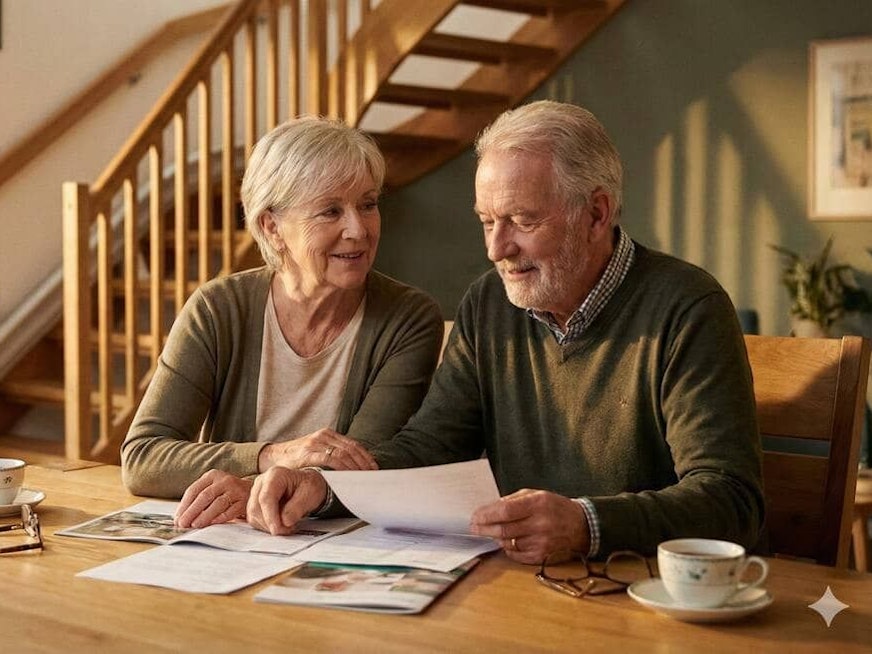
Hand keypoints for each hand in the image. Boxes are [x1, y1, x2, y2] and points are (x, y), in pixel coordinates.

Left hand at [175, 469, 251, 527]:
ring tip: (195, 525)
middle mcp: (224, 480)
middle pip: (205, 496)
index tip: (177, 518)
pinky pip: (232, 510)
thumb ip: (199, 500)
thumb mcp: (213, 489)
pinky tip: (213, 524)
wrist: (254, 492)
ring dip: (205, 515)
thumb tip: (181, 518)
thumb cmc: (227, 494)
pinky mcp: (245, 501)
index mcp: (212, 476)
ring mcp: (236, 490)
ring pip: (218, 503)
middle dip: (192, 511)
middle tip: (183, 524)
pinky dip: (222, 517)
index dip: (184, 505)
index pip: (194, 490)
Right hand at [247, 466, 326, 534]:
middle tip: (289, 529)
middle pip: (256, 508)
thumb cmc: (309, 486)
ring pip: (253, 516)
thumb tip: (284, 522)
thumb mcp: (311, 493)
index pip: (266, 498)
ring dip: (269, 526)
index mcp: (275, 475)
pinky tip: (280, 524)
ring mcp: (256, 492)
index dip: (270, 516)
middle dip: (271, 523)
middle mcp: (261, 482)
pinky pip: (254, 519)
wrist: (306, 485)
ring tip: (288, 525)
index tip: (277, 530)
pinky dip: (266, 526)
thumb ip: (298, 507)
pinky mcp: (254, 503)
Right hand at [258, 428, 377, 471]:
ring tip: (362, 476)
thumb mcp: (317, 451)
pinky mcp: (308, 453)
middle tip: (371, 474)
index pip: (353, 444)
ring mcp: (315, 443)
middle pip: (351, 448)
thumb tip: (355, 465)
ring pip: (343, 452)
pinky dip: (341, 466)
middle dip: (364, 462)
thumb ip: (332, 454)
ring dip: (355, 465)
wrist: (275, 456)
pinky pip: (329, 458)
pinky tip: (347, 474)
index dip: (366, 456)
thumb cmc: (297, 458)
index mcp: (328, 434)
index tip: (374, 467)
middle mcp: (323, 436)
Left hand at [469, 489, 589, 564]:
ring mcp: (542, 542)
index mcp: (538, 504)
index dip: (487, 515)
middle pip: (504, 529)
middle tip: (474, 528)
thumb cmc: (555, 507)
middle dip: (484, 529)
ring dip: (496, 538)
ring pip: (508, 543)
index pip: (505, 511)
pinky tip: (507, 542)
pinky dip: (508, 548)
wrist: (582, 526)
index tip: (475, 516)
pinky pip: (517, 555)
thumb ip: (513, 500)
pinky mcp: (542, 556)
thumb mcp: (536, 495)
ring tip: (491, 532)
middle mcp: (540, 524)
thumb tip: (489, 510)